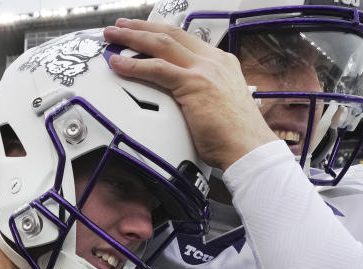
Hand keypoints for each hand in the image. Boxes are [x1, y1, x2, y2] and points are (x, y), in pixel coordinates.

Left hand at [104, 19, 277, 169]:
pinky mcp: (194, 84)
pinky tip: (118, 63)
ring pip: (161, 44)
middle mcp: (213, 60)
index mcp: (220, 62)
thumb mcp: (217, 104)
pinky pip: (158, 69)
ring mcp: (204, 70)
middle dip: (141, 27)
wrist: (249, 148)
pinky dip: (134, 65)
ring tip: (113, 36)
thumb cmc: (233, 136)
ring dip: (133, 38)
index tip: (142, 31)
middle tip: (120, 25)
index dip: (159, 32)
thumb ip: (200, 92)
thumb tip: (179, 96)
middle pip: (170, 34)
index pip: (184, 39)